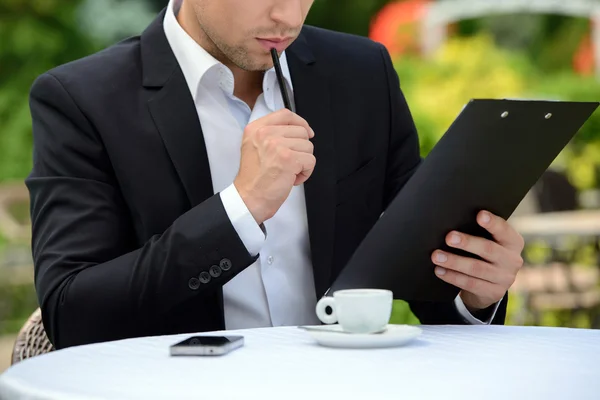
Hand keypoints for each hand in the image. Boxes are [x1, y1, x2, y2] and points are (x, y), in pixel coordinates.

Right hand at [235, 109, 315, 223]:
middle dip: (301, 149)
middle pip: (301, 131)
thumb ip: (271, 134)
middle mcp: (265, 134)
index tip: (306, 133)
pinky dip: (305, 172)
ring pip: (308, 147)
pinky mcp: (289, 159)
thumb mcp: (254, 146)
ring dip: (303, 162)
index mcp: (256, 129)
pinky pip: (310, 161)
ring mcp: (277, 145)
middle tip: (288, 163)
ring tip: (288, 172)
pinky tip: (292, 179)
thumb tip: (299, 130)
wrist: (249, 198)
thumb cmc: (254, 178)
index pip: (285, 114)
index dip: (300, 122)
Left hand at [431, 211, 524, 310]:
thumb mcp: (488, 242)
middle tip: (448, 238)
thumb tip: (453, 222)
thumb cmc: (484, 254)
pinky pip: (470, 284)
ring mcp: (505, 278)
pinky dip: (452, 276)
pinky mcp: (493, 292)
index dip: (493, 223)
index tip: (479, 215)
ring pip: (476, 268)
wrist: (490, 284)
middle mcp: (512, 260)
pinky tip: (439, 270)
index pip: (504, 230)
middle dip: (467, 243)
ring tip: (436, 256)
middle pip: (488, 249)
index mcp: (513, 242)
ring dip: (454, 261)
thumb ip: (478, 232)